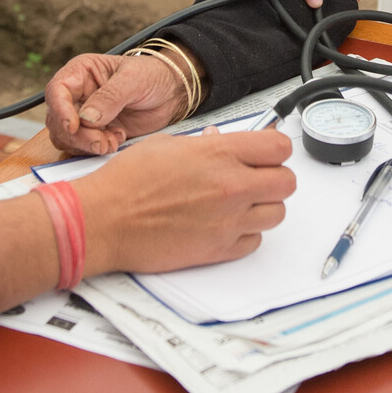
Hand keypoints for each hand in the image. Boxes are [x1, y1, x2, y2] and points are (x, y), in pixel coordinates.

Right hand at [46, 52, 186, 154]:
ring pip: (66, 137)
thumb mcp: (133, 79)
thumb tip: (86, 118)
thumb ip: (110, 97)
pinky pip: (82, 147)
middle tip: (101, 141)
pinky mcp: (94, 133)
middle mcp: (77, 95)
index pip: (57, 90)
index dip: (60, 110)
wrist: (171, 93)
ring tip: (112, 141)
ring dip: (86, 145)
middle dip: (77, 135)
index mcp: (81, 73)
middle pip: (58, 120)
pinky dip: (95, 149)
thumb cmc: (152, 76)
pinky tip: (116, 140)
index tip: (73, 126)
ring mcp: (84, 116)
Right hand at [75, 128, 295, 273]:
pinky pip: (255, 241)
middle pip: (287, 182)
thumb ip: (204, 144)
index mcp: (219, 154)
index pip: (279, 147)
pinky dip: (246, 233)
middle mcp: (231, 186)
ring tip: (240, 202)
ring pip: (277, 213)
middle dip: (274, 178)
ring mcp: (229, 220)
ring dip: (263, 206)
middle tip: (256, 177)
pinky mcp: (220, 250)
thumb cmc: (126, 182)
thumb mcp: (168, 145)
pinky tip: (225, 224)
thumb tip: (219, 142)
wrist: (104, 221)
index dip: (274, 149)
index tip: (265, 152)